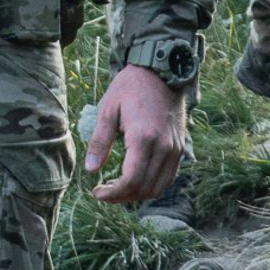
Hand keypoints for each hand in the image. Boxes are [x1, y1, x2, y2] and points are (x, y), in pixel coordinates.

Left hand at [84, 63, 189, 203]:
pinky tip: (135, 179)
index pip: (131, 180)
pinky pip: (168, 177)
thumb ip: (99, 141)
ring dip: (137, 194)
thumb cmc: (130, 87)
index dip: (113, 194)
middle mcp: (164, 147)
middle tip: (104, 192)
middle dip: (122, 197)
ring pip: (159, 187)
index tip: (96, 192)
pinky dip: (152, 185)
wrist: (161, 72)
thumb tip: (90, 169)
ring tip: (117, 188)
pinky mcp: (179, 148)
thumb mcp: (108, 109)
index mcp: (144, 138)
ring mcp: (175, 149)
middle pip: (145, 188)